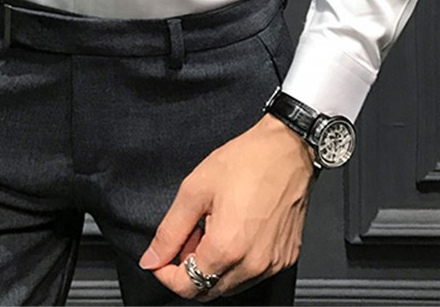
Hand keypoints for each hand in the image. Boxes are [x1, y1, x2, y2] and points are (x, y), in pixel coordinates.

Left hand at [138, 113, 315, 300]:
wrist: (287, 150)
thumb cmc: (246, 162)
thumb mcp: (194, 190)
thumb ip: (170, 231)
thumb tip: (152, 258)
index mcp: (226, 249)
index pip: (187, 287)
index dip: (166, 273)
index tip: (161, 257)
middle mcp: (252, 265)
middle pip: (208, 290)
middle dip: (190, 267)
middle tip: (191, 232)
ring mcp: (272, 264)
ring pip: (230, 284)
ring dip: (214, 265)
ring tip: (214, 227)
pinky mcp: (286, 258)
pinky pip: (253, 273)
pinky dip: (237, 261)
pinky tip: (235, 230)